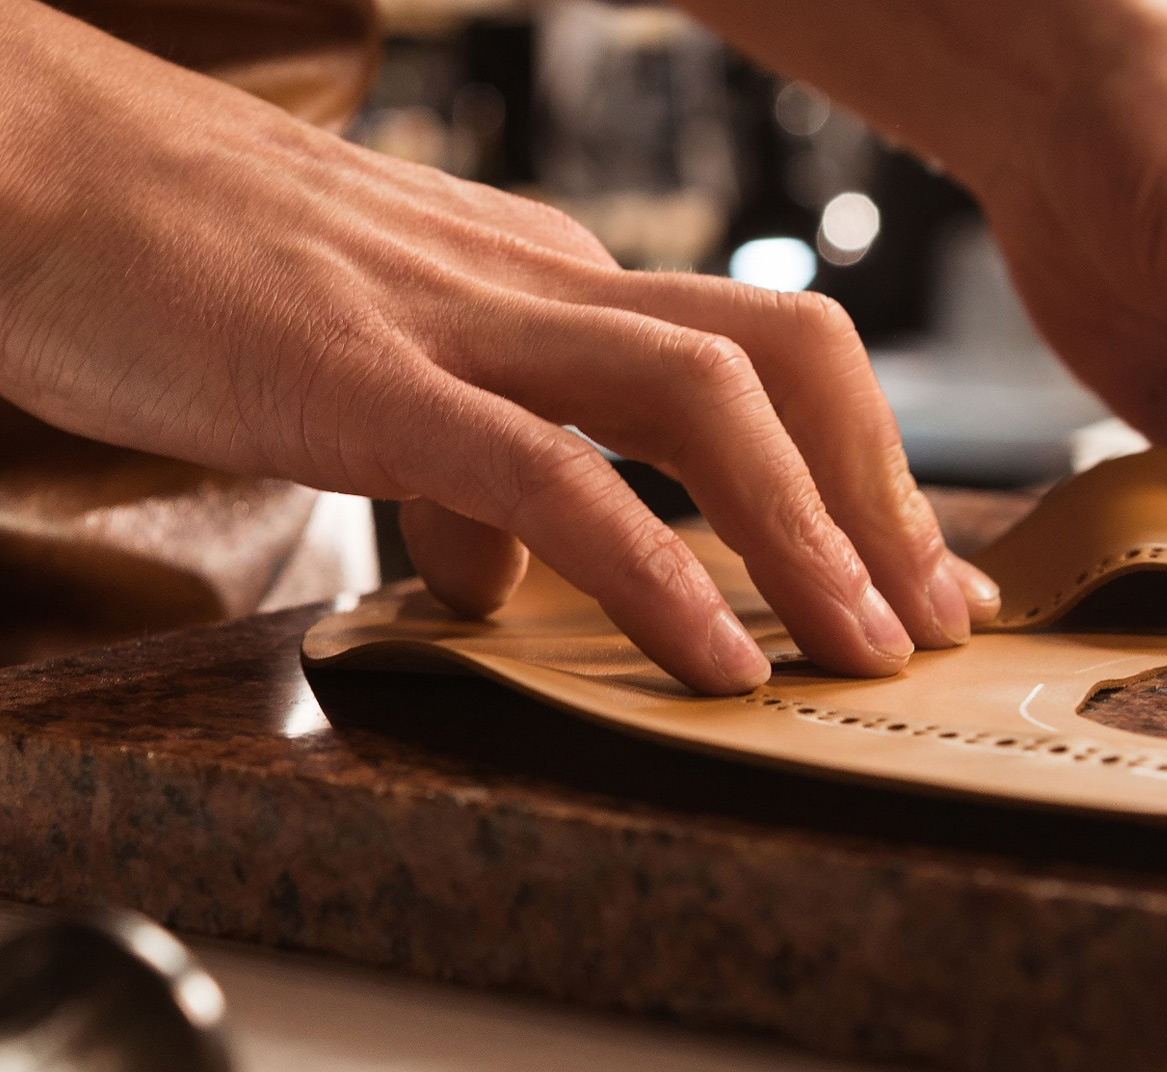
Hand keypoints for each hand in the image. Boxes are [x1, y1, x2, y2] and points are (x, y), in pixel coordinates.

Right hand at [0, 0, 996, 693]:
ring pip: (706, 401)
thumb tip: (507, 582)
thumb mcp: (366, 375)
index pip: (760, 353)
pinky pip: (555, 477)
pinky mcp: (374, 378)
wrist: (24, 166)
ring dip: (806, 534)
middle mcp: (542, 281)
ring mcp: (466, 319)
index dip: (857, 460)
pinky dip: (653, 571)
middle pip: (786, 356)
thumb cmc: (184, 271)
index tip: (902, 570)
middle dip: (879, 492)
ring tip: (860, 653)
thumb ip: (458, 473)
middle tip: (928, 620)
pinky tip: (714, 661)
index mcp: (549, 277)